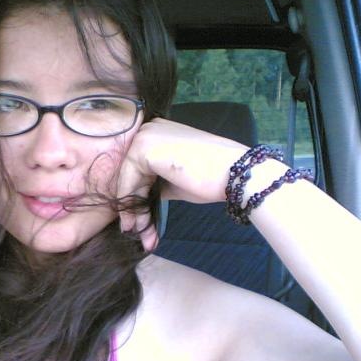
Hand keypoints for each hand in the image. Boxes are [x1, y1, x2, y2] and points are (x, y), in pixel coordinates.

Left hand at [117, 118, 247, 250]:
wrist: (233, 174)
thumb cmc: (209, 178)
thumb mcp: (173, 181)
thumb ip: (153, 183)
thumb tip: (135, 200)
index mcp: (157, 133)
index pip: (137, 167)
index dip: (135, 194)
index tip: (135, 219)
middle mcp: (148, 129)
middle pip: (131, 173)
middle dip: (132, 204)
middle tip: (133, 229)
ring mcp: (144, 136)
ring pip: (127, 179)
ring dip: (131, 209)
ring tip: (136, 231)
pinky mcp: (143, 148)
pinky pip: (127, 180)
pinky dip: (130, 203)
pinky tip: (135, 221)